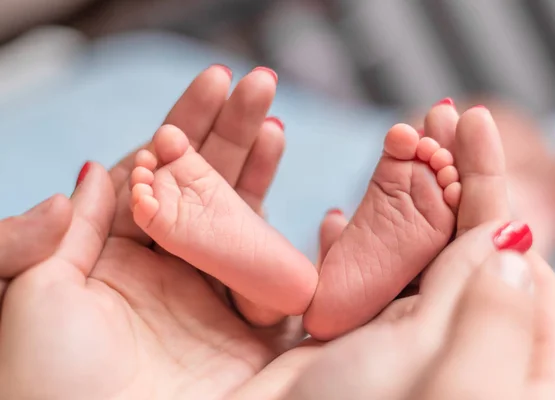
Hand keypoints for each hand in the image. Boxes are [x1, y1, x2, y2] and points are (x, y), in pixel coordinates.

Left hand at [0, 66, 307, 398]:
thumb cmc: (46, 381)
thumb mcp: (37, 291)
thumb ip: (62, 229)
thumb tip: (89, 172)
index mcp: (115, 254)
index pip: (155, 171)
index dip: (183, 125)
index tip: (212, 82)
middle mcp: (166, 268)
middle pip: (203, 184)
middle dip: (231, 130)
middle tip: (256, 83)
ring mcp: (208, 295)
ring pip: (239, 216)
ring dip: (258, 167)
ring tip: (274, 119)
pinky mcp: (245, 328)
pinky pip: (269, 268)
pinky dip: (285, 229)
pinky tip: (299, 195)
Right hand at [282, 108, 554, 398]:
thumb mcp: (448, 387)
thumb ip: (489, 316)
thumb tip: (511, 239)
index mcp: (519, 372)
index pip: (520, 266)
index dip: (493, 190)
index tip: (474, 125)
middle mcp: (468, 353)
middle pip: (469, 252)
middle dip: (452, 179)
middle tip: (434, 117)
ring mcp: (410, 348)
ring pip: (417, 262)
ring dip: (404, 201)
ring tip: (394, 146)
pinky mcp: (359, 348)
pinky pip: (368, 285)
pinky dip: (357, 247)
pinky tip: (338, 219)